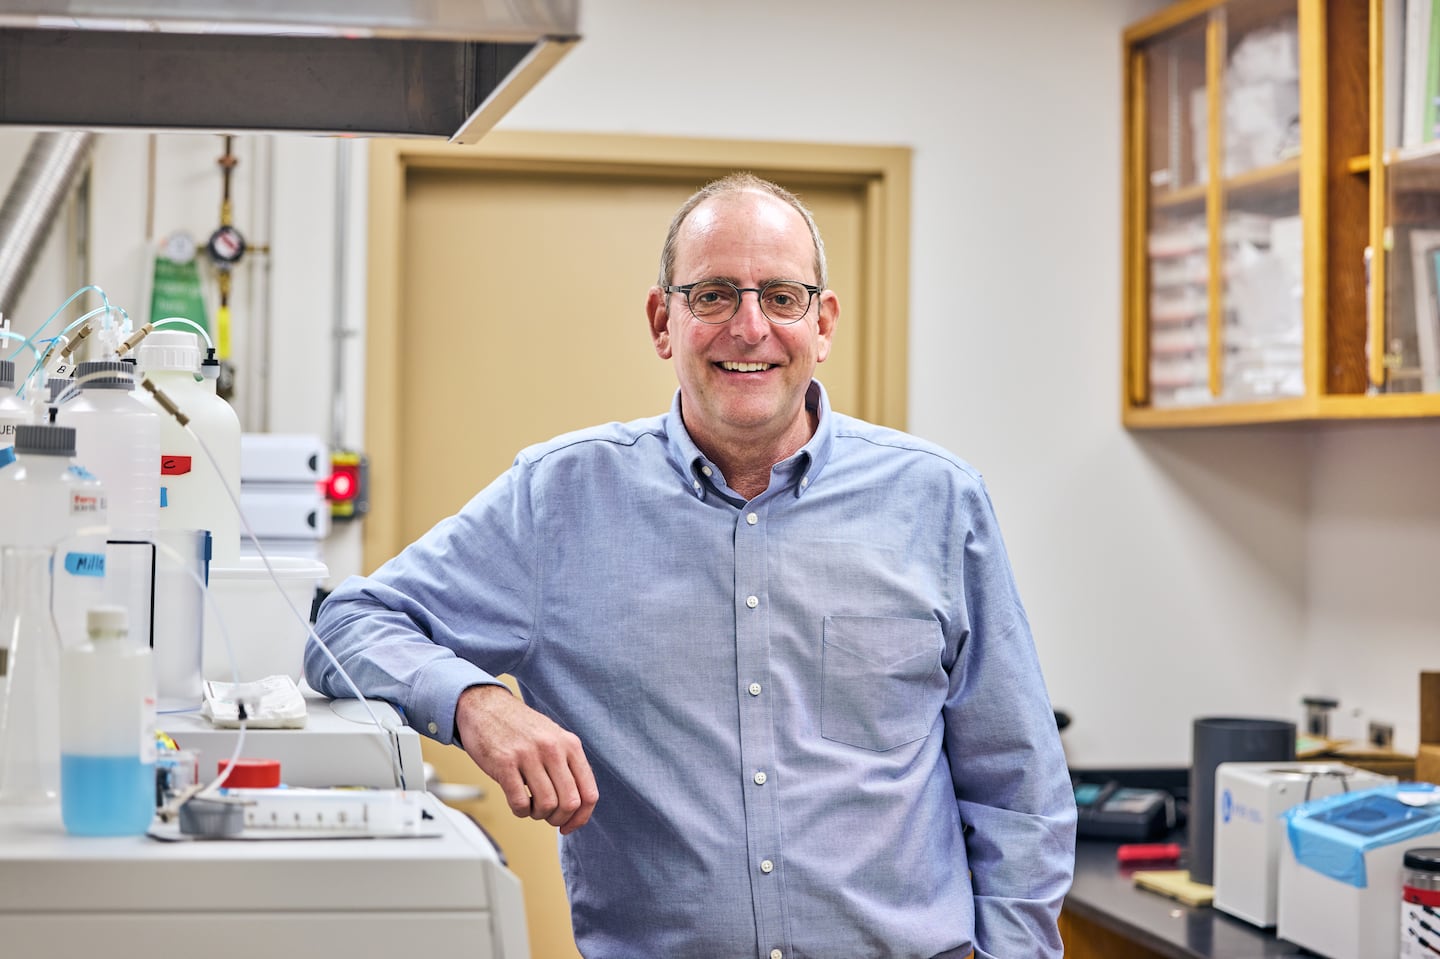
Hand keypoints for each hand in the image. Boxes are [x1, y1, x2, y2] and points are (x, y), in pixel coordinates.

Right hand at [454, 684, 598, 834]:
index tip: (570, 824)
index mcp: (570, 744)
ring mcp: (529, 754)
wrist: (486, 707)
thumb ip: (568, 765)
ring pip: (546, 805)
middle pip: (570, 803)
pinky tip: (518, 804)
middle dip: (559, 819)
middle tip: (548, 818)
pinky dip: (521, 812)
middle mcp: (553, 748)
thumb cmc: (520, 727)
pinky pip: (520, 802)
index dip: (581, 817)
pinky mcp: (504, 762)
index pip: (589, 792)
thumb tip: (578, 805)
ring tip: (531, 808)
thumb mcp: (554, 738)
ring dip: (538, 815)